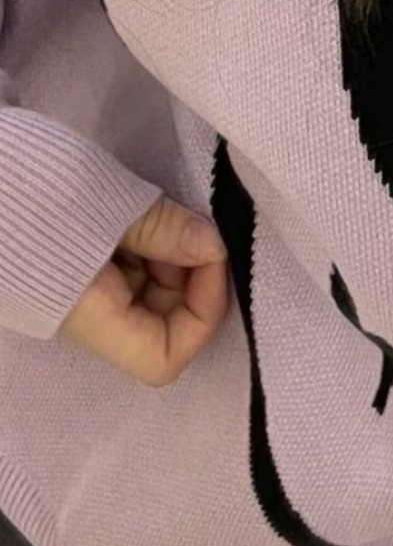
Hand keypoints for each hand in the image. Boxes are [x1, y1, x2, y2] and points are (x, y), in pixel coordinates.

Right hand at [60, 196, 229, 386]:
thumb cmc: (26, 186)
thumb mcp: (107, 203)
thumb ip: (165, 230)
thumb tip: (212, 248)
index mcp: (89, 316)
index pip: (163, 359)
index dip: (202, 315)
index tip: (208, 256)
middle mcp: (81, 318)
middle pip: (158, 325)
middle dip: (186, 278)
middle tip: (185, 225)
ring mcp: (70, 295)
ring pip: (141, 297)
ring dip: (164, 258)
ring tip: (154, 213)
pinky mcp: (62, 269)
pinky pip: (118, 273)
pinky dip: (139, 247)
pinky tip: (134, 214)